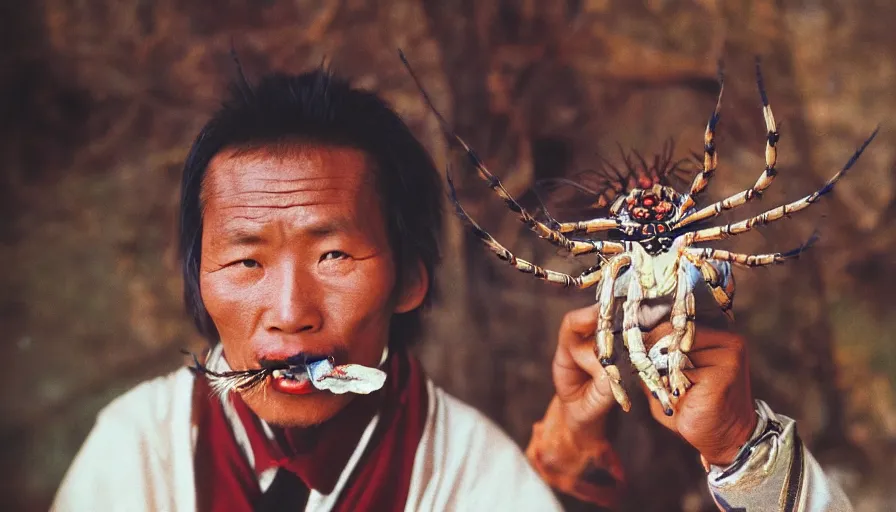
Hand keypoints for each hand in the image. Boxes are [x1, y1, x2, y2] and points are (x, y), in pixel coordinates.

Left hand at [642, 321, 757, 465]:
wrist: (725, 440)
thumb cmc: (695, 409)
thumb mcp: (670, 379)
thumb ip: (656, 361)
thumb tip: (630, 347)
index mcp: (719, 338)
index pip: (676, 325)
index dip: (651, 338)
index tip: (636, 352)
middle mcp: (728, 343)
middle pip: (673, 335)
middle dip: (653, 354)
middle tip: (647, 373)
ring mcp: (727, 358)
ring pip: (674, 354)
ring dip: (663, 373)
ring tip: (672, 391)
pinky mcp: (722, 375)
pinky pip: (680, 373)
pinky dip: (672, 387)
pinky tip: (682, 400)